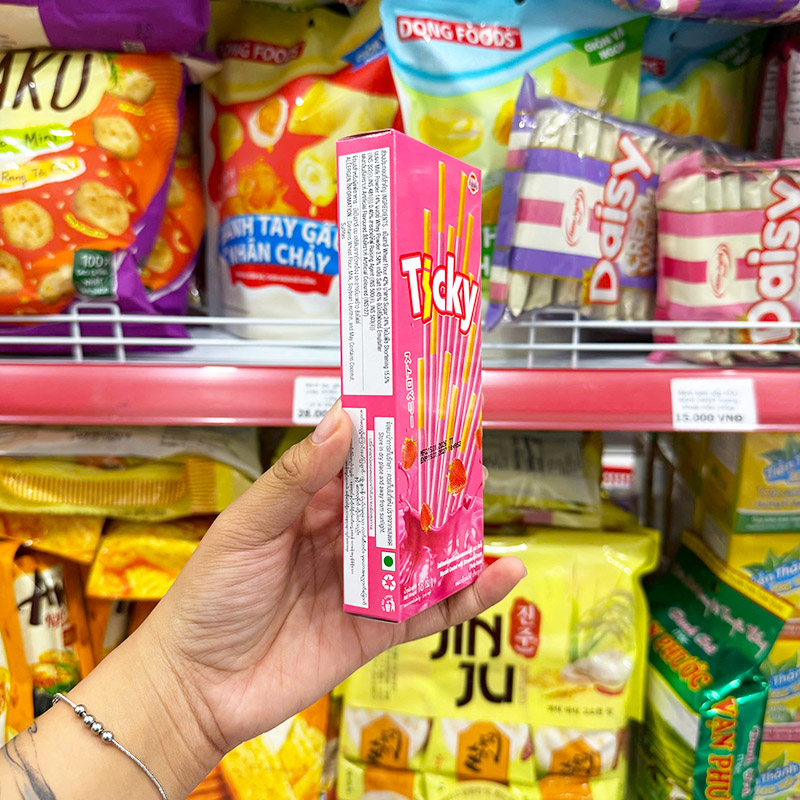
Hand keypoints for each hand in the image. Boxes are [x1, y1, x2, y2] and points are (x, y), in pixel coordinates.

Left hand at [147, 400, 523, 754]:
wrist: (198, 687)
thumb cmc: (211, 596)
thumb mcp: (250, 526)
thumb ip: (298, 477)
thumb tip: (343, 419)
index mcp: (312, 507)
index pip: (361, 462)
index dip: (391, 437)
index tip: (424, 408)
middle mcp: (346, 540)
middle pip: (400, 504)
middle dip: (434, 481)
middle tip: (471, 455)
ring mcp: (366, 585)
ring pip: (423, 552)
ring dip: (457, 532)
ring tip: (488, 505)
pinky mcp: (380, 629)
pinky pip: (432, 609)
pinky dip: (470, 595)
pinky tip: (502, 574)